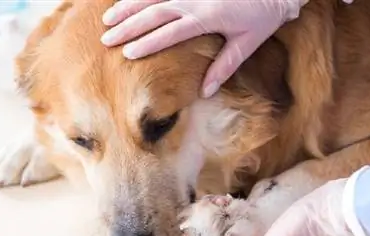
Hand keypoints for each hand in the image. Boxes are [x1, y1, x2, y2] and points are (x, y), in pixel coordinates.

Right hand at [101, 0, 350, 97]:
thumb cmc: (262, 17)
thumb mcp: (247, 44)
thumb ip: (224, 67)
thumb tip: (205, 92)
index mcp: (207, 17)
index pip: (170, 32)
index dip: (148, 42)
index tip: (127, 53)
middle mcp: (194, 0)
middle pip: (153, 13)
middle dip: (128, 26)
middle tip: (107, 38)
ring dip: (128, 6)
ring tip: (107, 18)